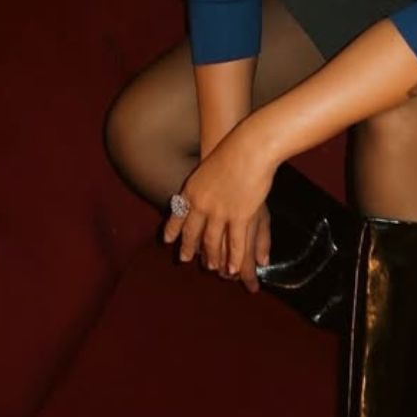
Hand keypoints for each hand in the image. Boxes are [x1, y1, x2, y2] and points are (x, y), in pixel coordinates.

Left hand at [163, 123, 275, 277]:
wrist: (249, 147)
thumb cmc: (234, 150)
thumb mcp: (209, 165)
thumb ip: (204, 180)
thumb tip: (204, 186)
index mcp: (192, 190)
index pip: (178, 214)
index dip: (173, 229)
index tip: (167, 240)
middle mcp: (201, 204)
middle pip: (193, 232)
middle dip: (189, 247)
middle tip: (185, 259)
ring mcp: (219, 212)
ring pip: (212, 241)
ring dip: (212, 257)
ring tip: (213, 268)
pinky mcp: (239, 216)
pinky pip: (235, 243)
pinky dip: (234, 258)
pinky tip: (233, 268)